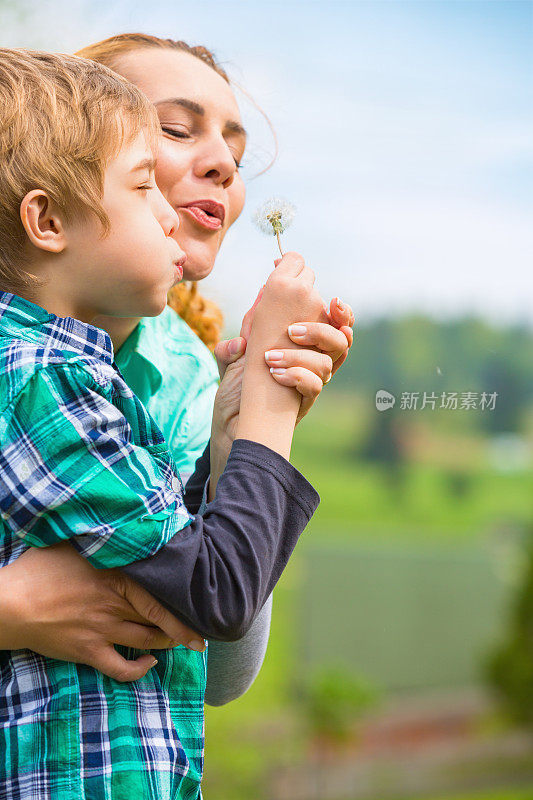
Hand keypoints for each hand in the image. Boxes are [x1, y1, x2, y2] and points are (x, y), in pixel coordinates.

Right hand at [0, 542, 205, 681]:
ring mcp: (103, 629)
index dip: (183, 601)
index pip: (159, 590)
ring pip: (148, 640)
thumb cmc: (38, 569)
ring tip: (182, 642)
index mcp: (116, 575)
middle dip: (183, 625)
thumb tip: (117, 521)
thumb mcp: (72, 543)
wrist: (10, 603)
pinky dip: (139, 670)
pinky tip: (149, 664)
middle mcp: (115, 603)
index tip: (202, 603)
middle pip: (159, 617)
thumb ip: (100, 538)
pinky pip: (121, 668)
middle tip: (200, 629)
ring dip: (168, 643)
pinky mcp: (89, 651)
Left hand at [212, 281, 354, 440]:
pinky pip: (313, 387)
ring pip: (326, 365)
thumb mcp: (234, 354)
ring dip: (300, 356)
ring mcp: (309, 385)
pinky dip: (296, 376)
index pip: (335, 326)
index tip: (333, 301)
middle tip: (292, 331)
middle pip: (340, 343)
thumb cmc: (236, 388)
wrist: (229, 423)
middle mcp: (312, 365)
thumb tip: (259, 295)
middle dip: (322, 331)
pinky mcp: (301, 405)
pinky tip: (274, 374)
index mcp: (303, 348)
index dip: (342, 314)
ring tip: (269, 357)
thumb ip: (247, 327)